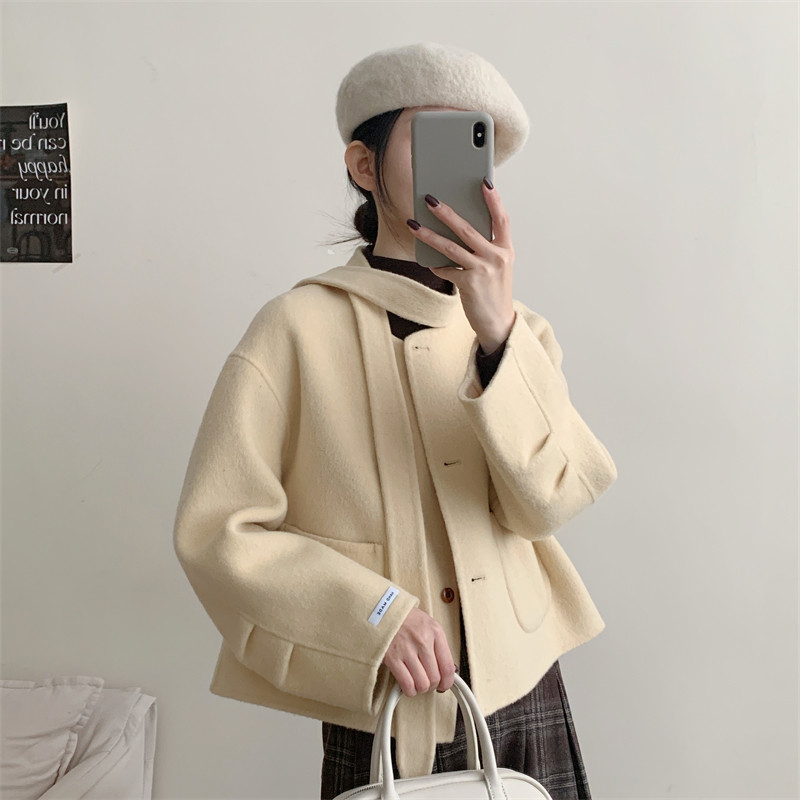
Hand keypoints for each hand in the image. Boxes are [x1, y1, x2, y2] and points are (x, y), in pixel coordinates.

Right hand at [383, 607, 457, 695]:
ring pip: (422, 683)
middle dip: (433, 685)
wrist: (384, 610)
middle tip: (429, 681)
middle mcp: (422, 641)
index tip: (445, 685)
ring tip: (418, 682)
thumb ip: (438, 646)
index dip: (448, 681)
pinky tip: (409, 685)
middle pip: (435, 677)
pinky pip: (407, 684)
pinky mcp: (392, 658)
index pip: (448, 666)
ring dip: (421, 688)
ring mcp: (407, 650)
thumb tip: (447, 670)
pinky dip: (409, 690)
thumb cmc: (407, 619)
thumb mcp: (429, 625)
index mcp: (435, 632)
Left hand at [406, 179, 516, 353]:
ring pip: (451, 247)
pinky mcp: (469, 284)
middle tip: (429, 199)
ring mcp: (483, 271)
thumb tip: (457, 226)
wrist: (497, 322)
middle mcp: (497, 257)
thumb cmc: (493, 291)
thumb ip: (484, 247)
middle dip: (446, 212)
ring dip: (429, 234)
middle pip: (468, 228)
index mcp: (506, 249)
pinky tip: (425, 259)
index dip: (494, 200)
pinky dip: (434, 264)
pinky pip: (445, 269)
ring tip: (413, 224)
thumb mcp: (496, 266)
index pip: (502, 219)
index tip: (484, 182)